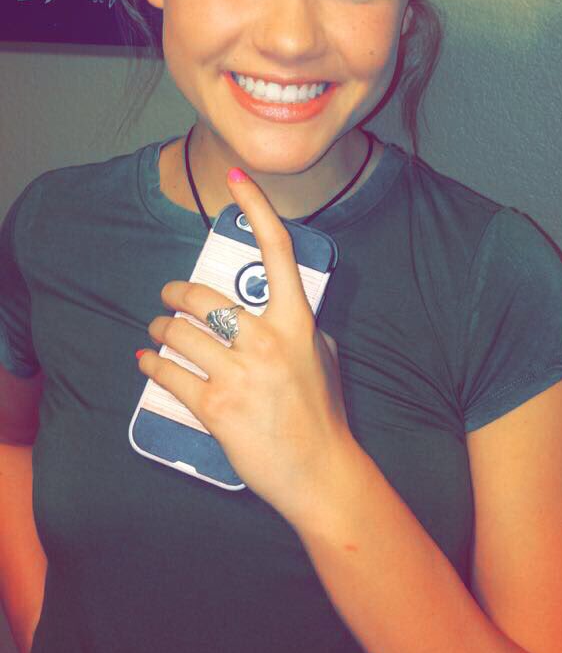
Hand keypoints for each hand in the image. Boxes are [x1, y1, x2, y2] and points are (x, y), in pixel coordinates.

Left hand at [137, 169, 355, 524]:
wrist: (320, 473)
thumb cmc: (323, 412)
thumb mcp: (322, 354)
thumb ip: (298, 322)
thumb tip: (273, 302)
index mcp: (296, 321)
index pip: (276, 250)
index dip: (255, 208)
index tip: (236, 180)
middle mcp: (266, 340)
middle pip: (203, 294)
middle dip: (175, 292)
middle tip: (167, 296)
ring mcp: (240, 374)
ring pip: (179, 332)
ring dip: (160, 326)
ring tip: (157, 329)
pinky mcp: (216, 407)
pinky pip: (169, 373)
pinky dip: (151, 364)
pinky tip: (147, 361)